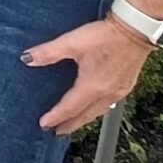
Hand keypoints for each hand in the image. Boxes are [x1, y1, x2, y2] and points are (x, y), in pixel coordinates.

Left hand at [26, 16, 156, 134]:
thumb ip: (49, 52)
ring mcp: (119, 90)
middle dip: (70, 124)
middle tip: (57, 132)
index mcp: (92, 87)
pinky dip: (97, 110)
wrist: (135, 29)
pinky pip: (109, 104)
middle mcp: (107, 93)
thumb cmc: (105, 36)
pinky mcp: (126, 85)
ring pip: (98, 111)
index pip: (69, 108)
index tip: (44, 125)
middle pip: (85, 115)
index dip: (55, 117)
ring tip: (73, 123)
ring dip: (84, 119)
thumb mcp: (72, 42)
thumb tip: (27, 59)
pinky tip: (94, 107)